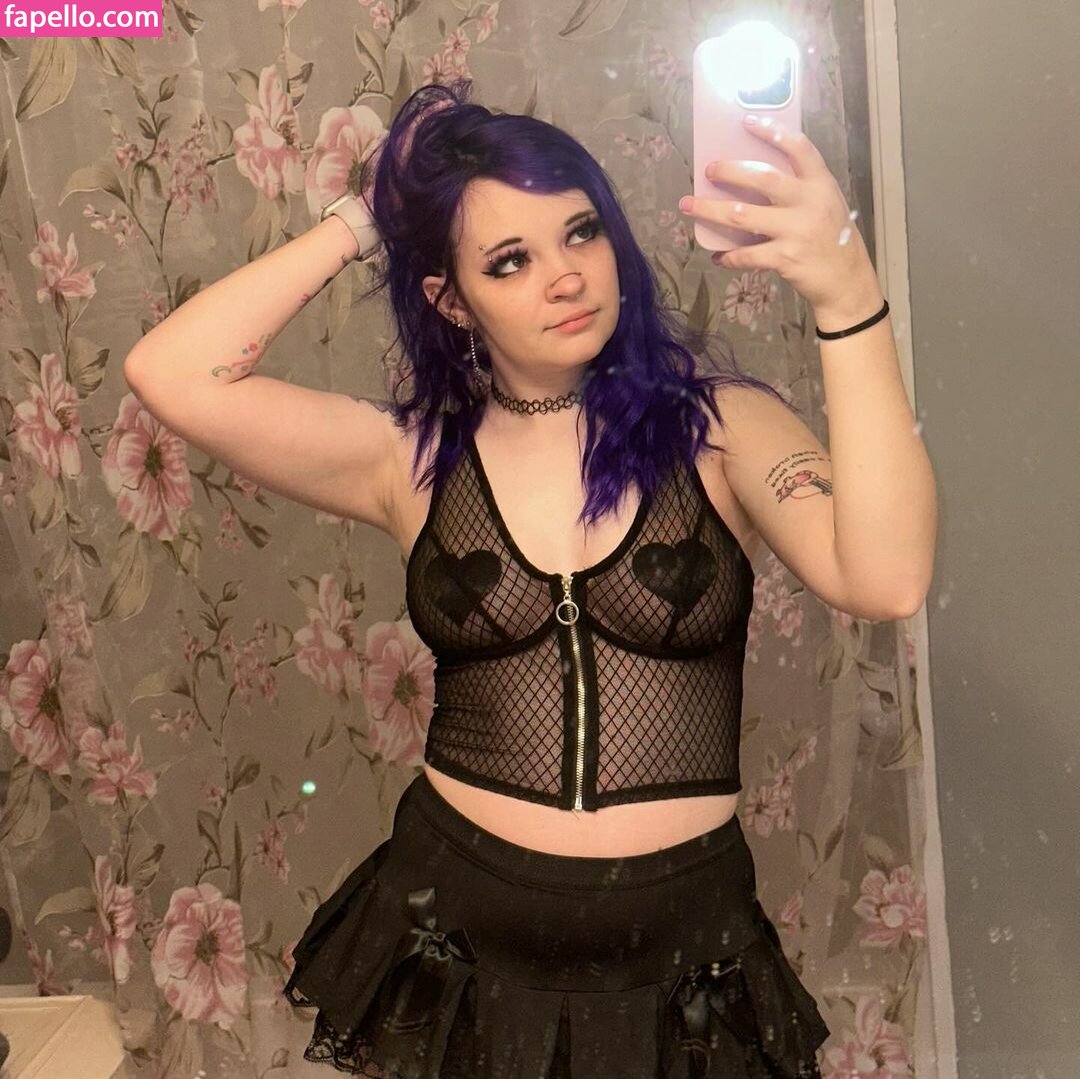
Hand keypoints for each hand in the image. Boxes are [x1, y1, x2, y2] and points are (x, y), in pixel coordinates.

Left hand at [679, 115, 881, 316]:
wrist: (847, 281)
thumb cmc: (832, 238)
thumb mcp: (826, 203)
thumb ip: (800, 189)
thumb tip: (753, 176)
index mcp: (821, 184)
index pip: (799, 148)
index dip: (772, 131)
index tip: (747, 122)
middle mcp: (809, 202)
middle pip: (762, 178)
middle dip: (729, 171)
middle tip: (708, 169)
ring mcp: (796, 231)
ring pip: (743, 215)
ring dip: (711, 210)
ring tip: (690, 205)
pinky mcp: (785, 258)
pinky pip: (746, 254)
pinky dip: (728, 256)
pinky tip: (718, 256)